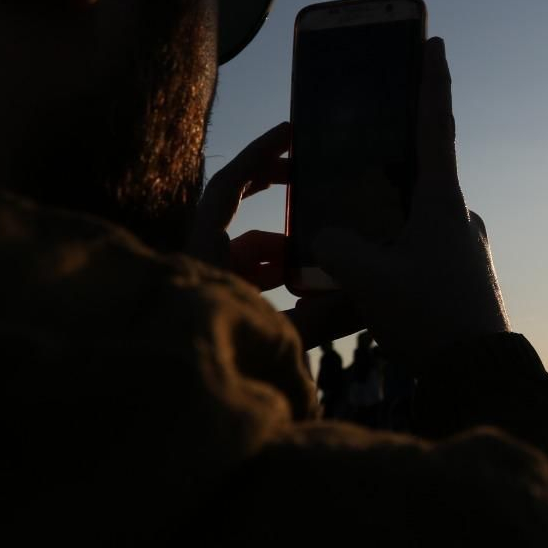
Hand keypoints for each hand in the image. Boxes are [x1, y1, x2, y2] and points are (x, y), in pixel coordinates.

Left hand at [187, 122, 364, 348]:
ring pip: (247, 249)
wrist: (176, 413)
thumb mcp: (283, 342)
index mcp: (204, 259)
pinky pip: (248, 275)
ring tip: (319, 259)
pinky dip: (275, 275)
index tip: (291, 134)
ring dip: (283, 250)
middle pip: (234, 210)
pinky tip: (307, 291)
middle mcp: (200, 264)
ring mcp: (205, 283)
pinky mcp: (214, 302)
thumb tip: (370, 295)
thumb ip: (326, 317)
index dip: (257, 157)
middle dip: (271, 192)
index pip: (226, 190)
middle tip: (309, 171)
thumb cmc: (223, 370)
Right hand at [313, 37, 508, 365]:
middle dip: (377, 188)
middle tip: (350, 188)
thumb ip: (337, 249)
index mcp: (443, 203)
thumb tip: (327, 239)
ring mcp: (462, 251)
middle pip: (411, 185)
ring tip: (341, 275)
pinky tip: (362, 298)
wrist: (481, 377)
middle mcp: (458, 219)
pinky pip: (415, 264)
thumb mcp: (369, 280)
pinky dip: (387, 273)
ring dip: (376, 246)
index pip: (435, 128)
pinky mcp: (461, 282)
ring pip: (409, 233)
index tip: (434, 42)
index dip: (431, 83)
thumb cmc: (432, 319)